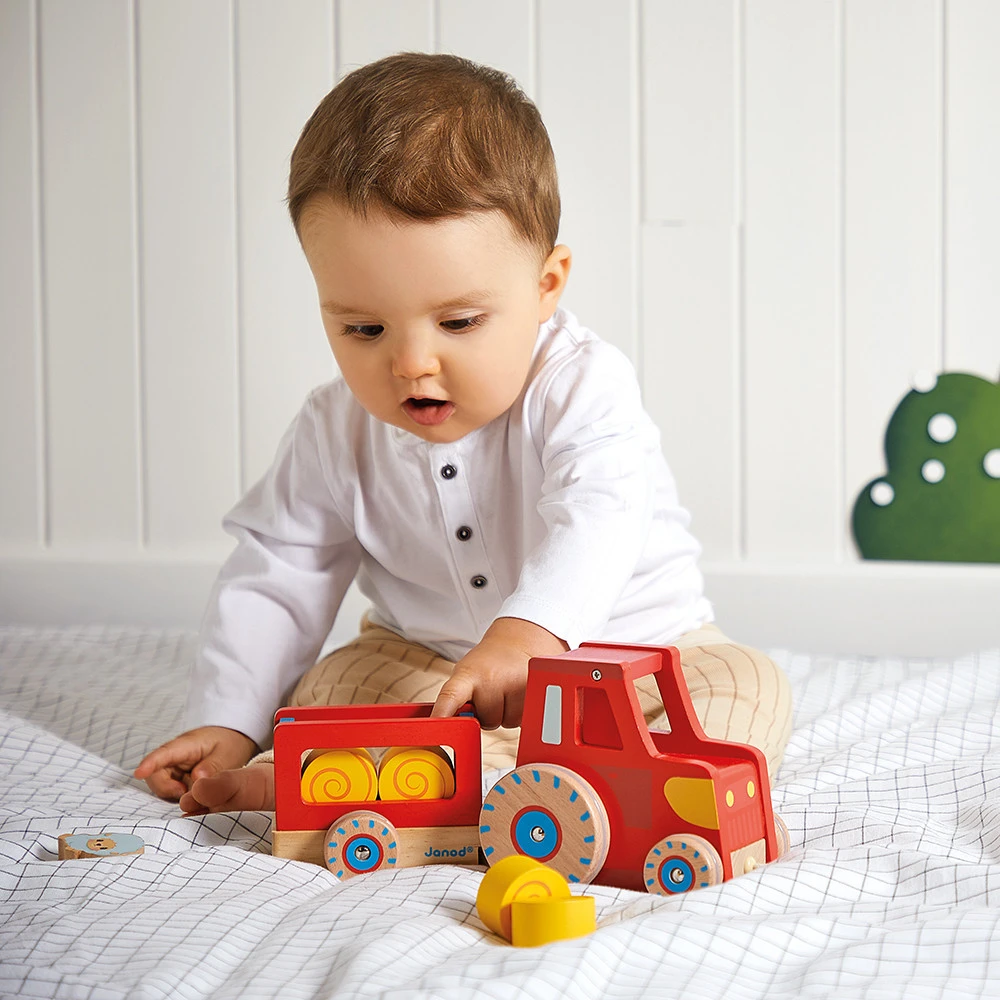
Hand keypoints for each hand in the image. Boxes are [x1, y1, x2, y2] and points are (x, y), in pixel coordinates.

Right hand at [133, 726, 258, 801]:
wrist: (232, 742)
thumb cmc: (228, 743)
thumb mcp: (228, 752)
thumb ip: (213, 766)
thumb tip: (197, 779)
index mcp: (186, 745)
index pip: (165, 753)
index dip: (150, 763)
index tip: (138, 773)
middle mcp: (175, 758)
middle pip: (156, 775)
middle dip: (167, 788)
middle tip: (185, 793)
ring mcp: (175, 772)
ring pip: (164, 788)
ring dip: (178, 795)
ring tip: (200, 792)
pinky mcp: (178, 784)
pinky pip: (174, 795)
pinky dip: (184, 799)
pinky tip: (199, 797)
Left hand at [431, 617, 567, 728]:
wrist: (516, 643)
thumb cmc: (486, 665)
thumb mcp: (465, 676)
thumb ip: (456, 701)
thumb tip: (446, 725)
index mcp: (467, 675)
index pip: (450, 697)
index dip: (443, 714)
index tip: (436, 726)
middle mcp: (491, 677)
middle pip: (487, 720)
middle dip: (488, 714)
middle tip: (491, 694)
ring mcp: (514, 682)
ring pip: (507, 722)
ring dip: (506, 713)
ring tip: (505, 692)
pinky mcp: (534, 688)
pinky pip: (524, 718)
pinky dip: (520, 712)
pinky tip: (518, 695)